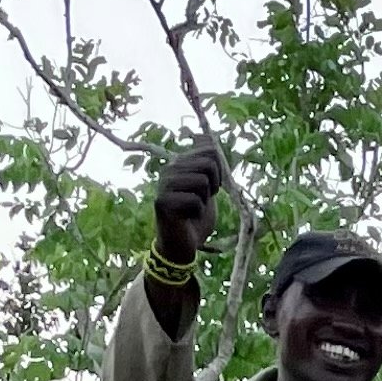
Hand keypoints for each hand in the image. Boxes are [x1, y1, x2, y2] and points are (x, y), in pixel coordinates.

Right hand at [152, 142, 225, 270]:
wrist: (184, 245)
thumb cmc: (197, 216)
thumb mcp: (208, 186)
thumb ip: (208, 163)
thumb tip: (205, 135)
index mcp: (180, 162)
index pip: (210, 148)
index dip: (219, 170)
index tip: (211, 186)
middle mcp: (169, 168)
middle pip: (209, 163)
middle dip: (214, 185)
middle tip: (202, 200)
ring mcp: (164, 184)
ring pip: (202, 181)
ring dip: (205, 200)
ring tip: (194, 208)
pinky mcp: (162, 201)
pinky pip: (194, 200)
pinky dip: (197, 212)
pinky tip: (187, 217)